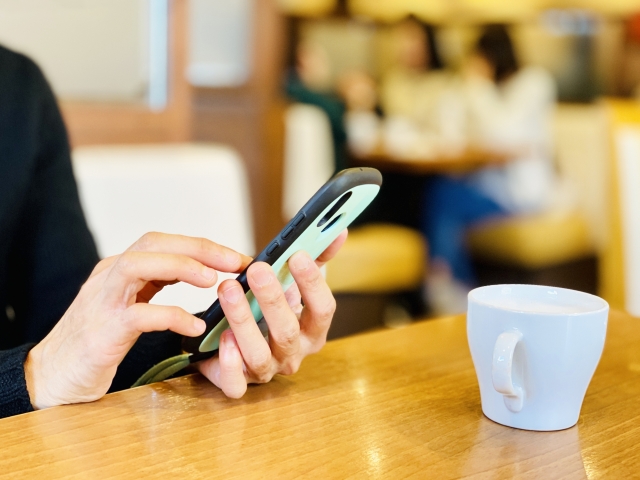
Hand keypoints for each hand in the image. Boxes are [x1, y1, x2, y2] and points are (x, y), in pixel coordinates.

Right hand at [24, 232, 250, 408]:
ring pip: (138, 265)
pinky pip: (138, 315)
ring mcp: (103, 301)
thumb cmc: (98, 341)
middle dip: (198, 248)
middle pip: (153, 243)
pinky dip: (170, 316)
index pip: (163, 242)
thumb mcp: (130, 304)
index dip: (202, 246)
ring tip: (214, 281)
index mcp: (120, 269)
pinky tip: (195, 327)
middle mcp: (110, 277)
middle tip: (236, 261)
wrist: (52, 376)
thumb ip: (158, 287)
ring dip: (181, 267)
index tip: (236, 257)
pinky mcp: (101, 332)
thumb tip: (206, 274)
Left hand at [195, 229, 347, 397]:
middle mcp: (294, 354)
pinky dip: (229, 363)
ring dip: (243, 321)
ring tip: (228, 289)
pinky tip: (221, 337)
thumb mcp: (292, 282)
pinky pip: (237, 385)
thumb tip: (338, 230)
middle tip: (257, 269)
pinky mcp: (239, 383)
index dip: (312, 284)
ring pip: (259, 355)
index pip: (324, 310)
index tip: (297, 255)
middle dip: (272, 298)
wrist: (235, 339)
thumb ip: (316, 257)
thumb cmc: (269, 308)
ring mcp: (267, 370)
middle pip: (288, 331)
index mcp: (313, 330)